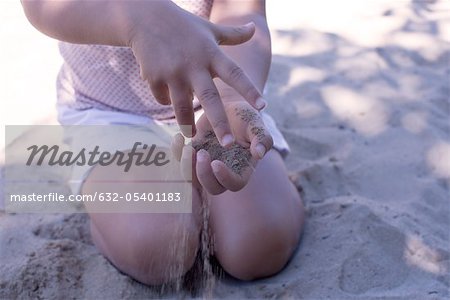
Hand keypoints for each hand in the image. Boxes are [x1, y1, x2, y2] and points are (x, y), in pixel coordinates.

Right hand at [125, 1, 265, 141]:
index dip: (249, 90)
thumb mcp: (210, 29)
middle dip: (219, 123)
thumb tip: (254, 26)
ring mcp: (172, 72)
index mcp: (211, 54)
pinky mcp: (154, 77)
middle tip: (228, 144)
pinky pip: (163, 100)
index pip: (235, 74)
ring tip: (191, 136)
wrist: (145, 18)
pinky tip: (168, 99)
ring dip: (187, 124)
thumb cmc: (184, 25)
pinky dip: (167, 103)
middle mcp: (193, 65)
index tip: (263, 107)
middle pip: (209, 99)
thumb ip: (234, 34)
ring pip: (182, 107)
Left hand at [171, 101, 272, 194]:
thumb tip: (260, 153)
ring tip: (186, 148)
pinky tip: (178, 137)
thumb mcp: (255, 123)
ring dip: (187, 168)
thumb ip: (261, 138)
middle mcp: (224, 171)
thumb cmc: (245, 115)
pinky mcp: (192, 156)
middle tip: (201, 153)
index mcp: (242, 168)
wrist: (227, 104)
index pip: (234, 184)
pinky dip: (176, 153)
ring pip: (193, 180)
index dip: (224, 178)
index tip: (216, 162)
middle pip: (212, 188)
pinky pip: (180, 163)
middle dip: (203, 175)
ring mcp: (207, 166)